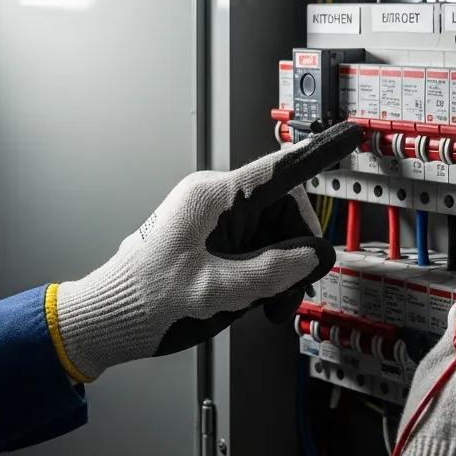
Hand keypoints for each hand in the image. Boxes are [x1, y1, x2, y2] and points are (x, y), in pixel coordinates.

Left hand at [50, 122, 362, 380]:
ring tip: (266, 307)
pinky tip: (254, 302)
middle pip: (284, 213)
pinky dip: (264, 275)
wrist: (104, 322)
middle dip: (296, 254)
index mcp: (213, 198)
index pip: (281, 170)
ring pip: (273, 235)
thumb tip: (312, 255)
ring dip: (280, 271)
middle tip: (288, 296)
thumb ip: (273, 270)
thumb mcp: (218, 292)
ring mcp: (212, 220)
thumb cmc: (144, 301)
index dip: (322, 152)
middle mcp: (215, 201)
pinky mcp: (210, 239)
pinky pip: (255, 248)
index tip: (352, 134)